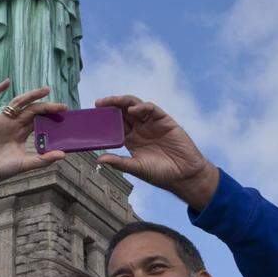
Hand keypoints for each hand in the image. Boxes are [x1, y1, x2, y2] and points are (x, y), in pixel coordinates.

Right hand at [0, 81, 66, 226]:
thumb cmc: (2, 170)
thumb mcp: (26, 164)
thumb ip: (43, 159)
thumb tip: (63, 154)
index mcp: (22, 133)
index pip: (39, 119)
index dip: (50, 114)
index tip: (64, 111)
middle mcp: (13, 124)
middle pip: (32, 109)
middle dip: (47, 105)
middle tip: (62, 105)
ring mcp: (1, 121)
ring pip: (17, 103)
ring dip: (31, 95)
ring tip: (45, 90)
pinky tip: (6, 82)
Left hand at [93, 95, 218, 209]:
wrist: (184, 175)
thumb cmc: (160, 174)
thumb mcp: (136, 168)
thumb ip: (119, 162)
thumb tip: (98, 159)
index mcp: (131, 139)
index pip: (115, 124)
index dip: (105, 118)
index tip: (93, 115)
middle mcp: (140, 129)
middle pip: (123, 112)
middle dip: (111, 106)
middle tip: (99, 103)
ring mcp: (152, 124)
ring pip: (135, 107)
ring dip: (123, 102)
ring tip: (112, 101)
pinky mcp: (164, 120)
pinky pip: (151, 109)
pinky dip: (142, 107)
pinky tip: (133, 109)